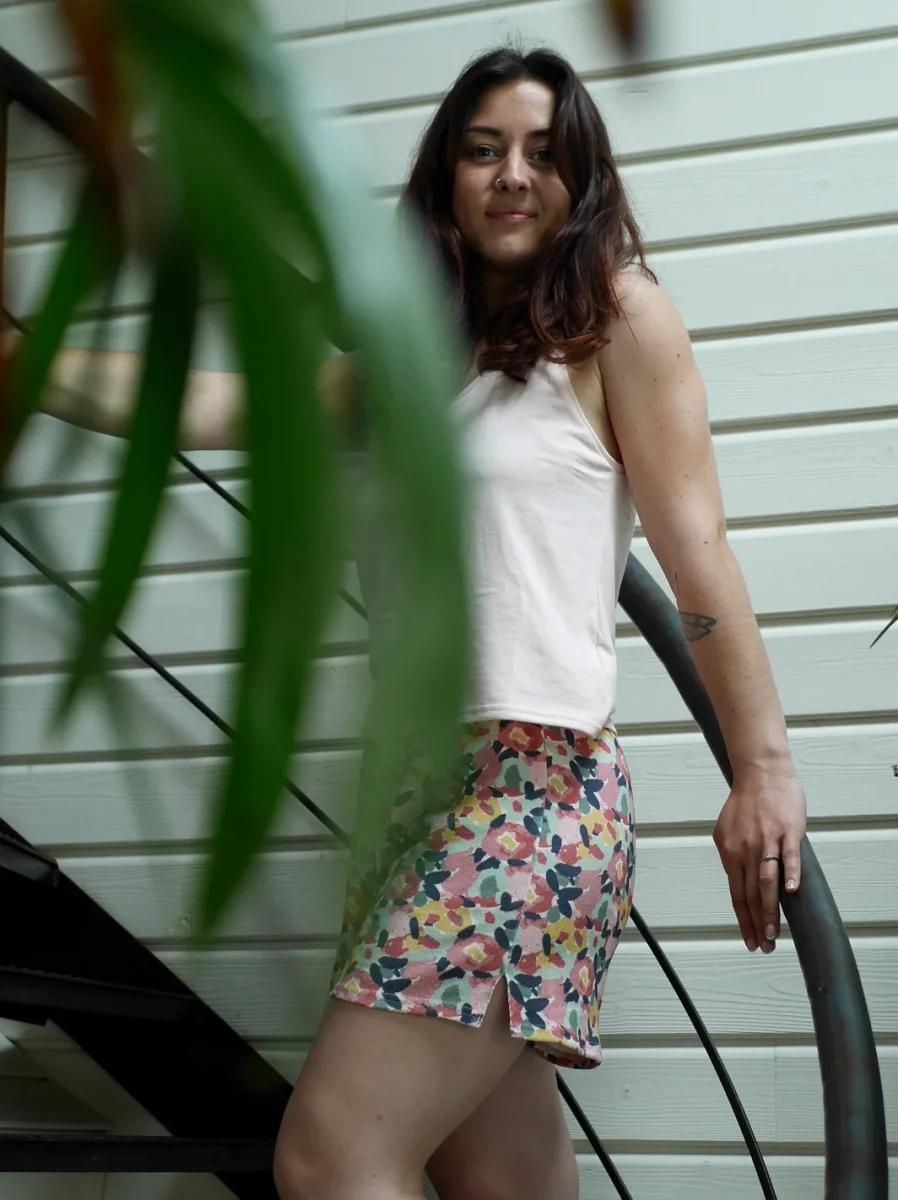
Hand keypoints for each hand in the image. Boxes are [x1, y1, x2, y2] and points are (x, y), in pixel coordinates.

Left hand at [712, 768, 806, 953]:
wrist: (762, 773)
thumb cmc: (746, 802)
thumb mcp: (727, 830)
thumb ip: (731, 856)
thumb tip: (736, 879)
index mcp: (730, 851)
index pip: (736, 893)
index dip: (743, 919)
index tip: (749, 941)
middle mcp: (745, 849)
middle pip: (751, 893)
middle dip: (757, 923)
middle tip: (764, 946)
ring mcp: (767, 840)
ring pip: (767, 881)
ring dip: (771, 910)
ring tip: (774, 933)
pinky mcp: (787, 830)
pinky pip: (788, 856)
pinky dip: (790, 875)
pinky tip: (792, 893)